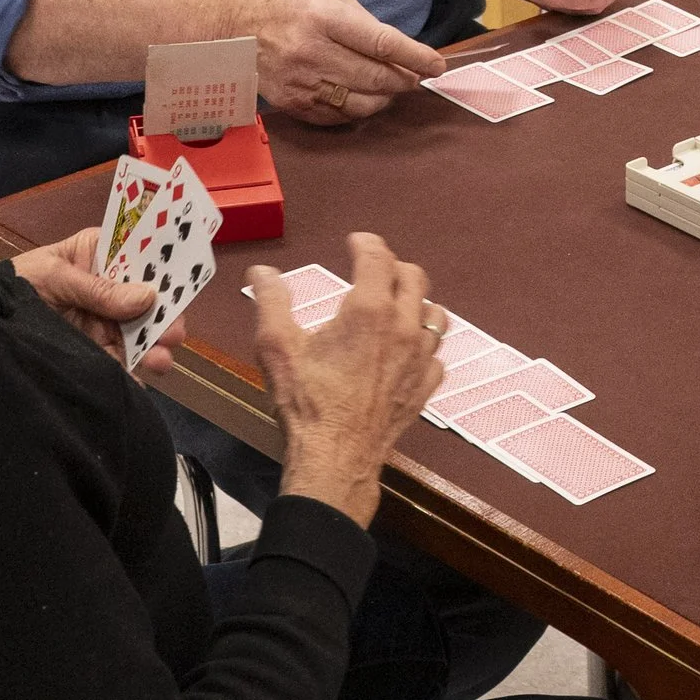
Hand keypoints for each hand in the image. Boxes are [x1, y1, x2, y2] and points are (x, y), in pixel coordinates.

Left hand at [14, 227, 174, 372]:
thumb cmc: (16, 283)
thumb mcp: (53, 276)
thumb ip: (98, 289)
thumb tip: (148, 298)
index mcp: (100, 256)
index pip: (141, 257)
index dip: (163, 268)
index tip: (180, 284)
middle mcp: (112, 289)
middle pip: (150, 300)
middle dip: (166, 317)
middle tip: (173, 333)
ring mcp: (108, 323)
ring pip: (143, 334)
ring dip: (156, 347)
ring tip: (159, 361)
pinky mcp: (99, 353)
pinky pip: (124, 363)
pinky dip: (134, 374)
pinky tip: (139, 381)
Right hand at [245, 0, 444, 125]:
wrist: (226, 21)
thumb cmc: (279, 2)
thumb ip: (362, 23)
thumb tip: (397, 50)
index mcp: (323, 17)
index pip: (383, 44)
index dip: (416, 57)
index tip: (437, 65)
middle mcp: (312, 52)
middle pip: (377, 78)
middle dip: (404, 80)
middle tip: (414, 76)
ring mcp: (300, 82)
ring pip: (362, 103)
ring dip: (384, 98)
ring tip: (389, 87)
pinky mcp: (291, 103)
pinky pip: (337, 117)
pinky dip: (357, 110)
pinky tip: (361, 97)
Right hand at [249, 231, 444, 527]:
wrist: (336, 457)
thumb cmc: (307, 403)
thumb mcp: (277, 347)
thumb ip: (272, 302)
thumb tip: (263, 272)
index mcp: (370, 311)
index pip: (378, 258)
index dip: (366, 243)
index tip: (355, 242)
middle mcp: (405, 328)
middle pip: (415, 278)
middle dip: (394, 267)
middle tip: (374, 269)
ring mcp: (421, 358)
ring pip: (434, 313)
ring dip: (417, 301)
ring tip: (396, 304)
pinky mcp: (426, 386)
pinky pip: (436, 354)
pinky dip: (424, 343)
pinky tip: (407, 349)